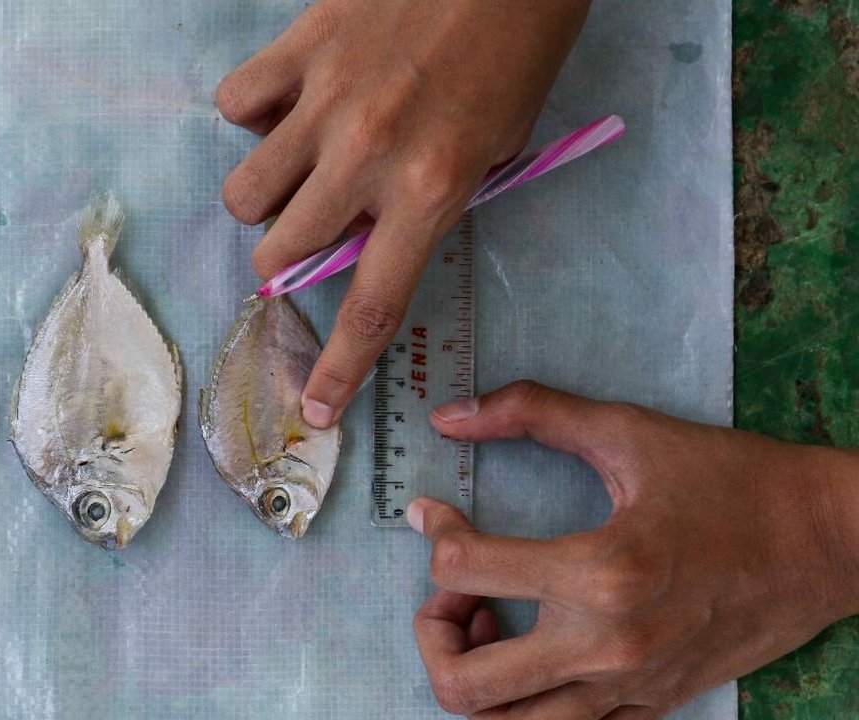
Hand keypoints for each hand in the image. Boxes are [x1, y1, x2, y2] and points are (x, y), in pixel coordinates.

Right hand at [216, 0, 590, 427]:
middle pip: (281, 253)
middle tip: (317, 227)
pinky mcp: (299, 47)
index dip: (339, 369)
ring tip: (298, 167)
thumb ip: (424, 206)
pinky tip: (288, 103)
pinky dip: (254, 114)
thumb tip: (356, 239)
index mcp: (431, 190)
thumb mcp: (494, 151)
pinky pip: (236, 104)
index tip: (317, 409)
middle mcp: (368, 155)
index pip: (371, 306)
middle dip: (290, 257)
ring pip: (244, 192)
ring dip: (266, 196)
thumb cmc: (515, 55)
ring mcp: (325, 101)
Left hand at [408, 381, 858, 718]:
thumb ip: (532, 413)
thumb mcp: (630, 432)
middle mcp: (607, 647)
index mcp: (601, 573)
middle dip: (433, 631)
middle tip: (455, 588)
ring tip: (492, 621)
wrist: (830, 544)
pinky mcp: (651, 706)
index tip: (437, 513)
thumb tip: (448, 414)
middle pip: (462, 686)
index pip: (463, 571)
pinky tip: (538, 645)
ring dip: (474, 676)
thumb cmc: (732, 481)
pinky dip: (525, 699)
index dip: (434, 533)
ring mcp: (628, 689)